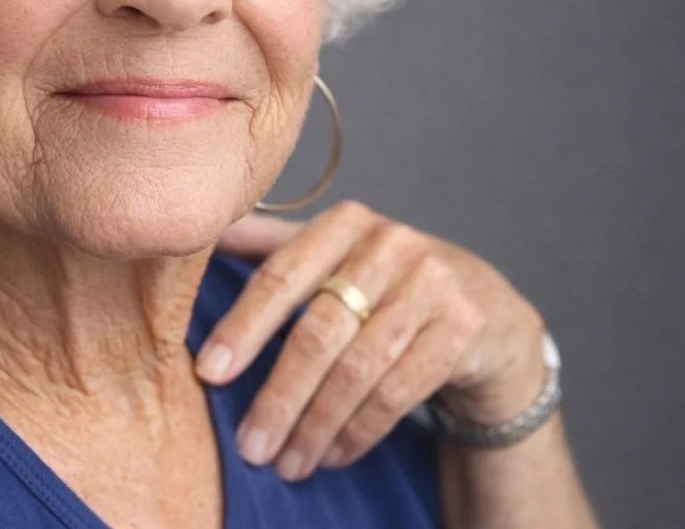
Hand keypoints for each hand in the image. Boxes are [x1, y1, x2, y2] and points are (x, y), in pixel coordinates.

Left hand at [195, 201, 545, 480]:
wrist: (483, 304)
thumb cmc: (386, 280)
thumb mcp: (335, 251)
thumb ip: (273, 244)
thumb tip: (201, 234)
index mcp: (345, 221)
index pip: (282, 275)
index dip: (242, 326)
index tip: (208, 372)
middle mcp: (390, 243)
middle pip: (319, 329)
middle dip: (279, 395)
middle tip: (248, 445)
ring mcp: (431, 283)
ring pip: (358, 367)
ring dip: (317, 424)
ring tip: (286, 462)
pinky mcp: (463, 326)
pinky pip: (399, 390)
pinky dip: (359, 430)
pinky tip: (333, 454)